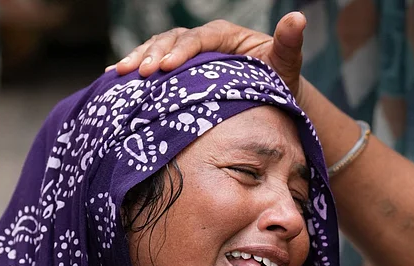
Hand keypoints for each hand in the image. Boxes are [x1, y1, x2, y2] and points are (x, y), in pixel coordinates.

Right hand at [112, 12, 307, 102]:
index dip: (181, 51)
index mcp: (223, 35)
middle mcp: (202, 40)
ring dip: (138, 60)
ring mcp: (188, 55)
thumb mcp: (286, 65)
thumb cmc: (278, 83)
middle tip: (138, 74)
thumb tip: (298, 18)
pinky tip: (115, 80)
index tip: (166, 67)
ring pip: (157, 50)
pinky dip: (136, 72)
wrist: (269, 99)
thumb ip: (289, 44)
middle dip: (152, 55)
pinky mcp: (179, 71)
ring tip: (120, 74)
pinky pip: (154, 67)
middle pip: (171, 41)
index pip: (198, 38)